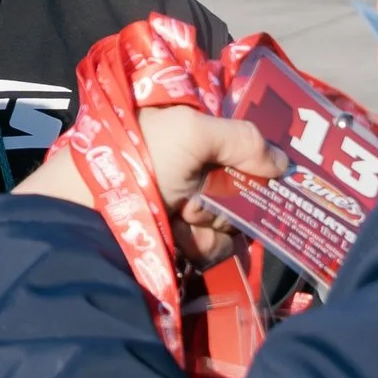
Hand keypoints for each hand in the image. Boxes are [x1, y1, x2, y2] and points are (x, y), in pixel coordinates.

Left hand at [16, 107, 284, 268]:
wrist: (94, 216)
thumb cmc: (140, 160)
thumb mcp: (192, 133)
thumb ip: (242, 139)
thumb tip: (283, 163)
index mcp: (190, 131)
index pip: (241, 141)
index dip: (259, 156)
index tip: (276, 169)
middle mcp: (193, 168)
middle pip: (247, 185)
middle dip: (233, 194)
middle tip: (202, 194)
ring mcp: (191, 206)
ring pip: (237, 219)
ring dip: (214, 221)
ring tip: (183, 216)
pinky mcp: (186, 241)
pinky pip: (219, 245)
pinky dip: (202, 243)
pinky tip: (179, 236)